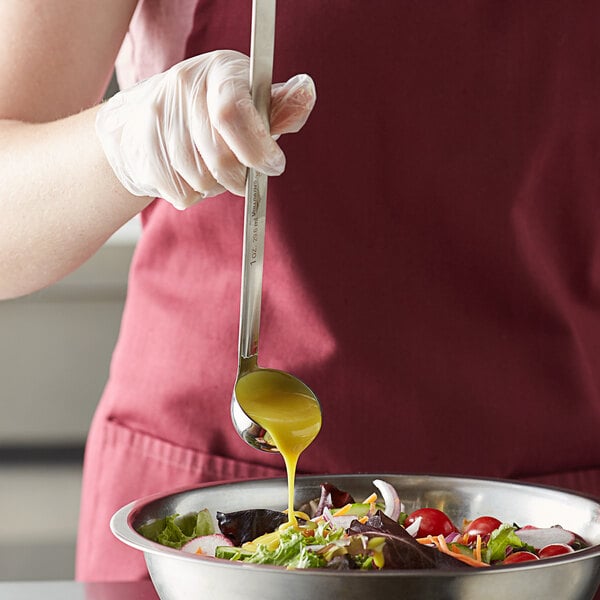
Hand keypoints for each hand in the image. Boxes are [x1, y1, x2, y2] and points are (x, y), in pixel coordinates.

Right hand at [95, 50, 315, 208]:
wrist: (145, 119)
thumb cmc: (213, 112)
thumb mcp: (251, 100)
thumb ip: (279, 106)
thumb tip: (305, 91)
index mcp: (219, 70)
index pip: (233, 112)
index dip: (258, 149)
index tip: (274, 166)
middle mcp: (183, 86)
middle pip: (220, 157)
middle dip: (240, 177)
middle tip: (244, 175)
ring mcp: (157, 117)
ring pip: (202, 181)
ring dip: (216, 186)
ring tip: (212, 167)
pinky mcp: (142, 149)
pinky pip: (182, 194)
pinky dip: (194, 195)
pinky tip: (190, 174)